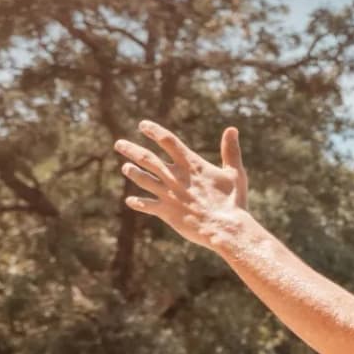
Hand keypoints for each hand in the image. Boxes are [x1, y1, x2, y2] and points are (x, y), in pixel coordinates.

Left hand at [114, 122, 254, 252]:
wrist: (225, 228)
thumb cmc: (233, 201)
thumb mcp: (235, 174)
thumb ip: (231, 152)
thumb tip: (232, 129)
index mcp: (191, 165)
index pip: (168, 141)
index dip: (154, 131)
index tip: (143, 125)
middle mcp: (175, 176)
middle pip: (147, 158)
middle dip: (131, 150)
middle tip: (118, 144)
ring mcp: (168, 194)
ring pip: (143, 179)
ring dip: (133, 172)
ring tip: (125, 168)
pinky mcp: (165, 211)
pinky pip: (146, 205)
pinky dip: (137, 203)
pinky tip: (129, 201)